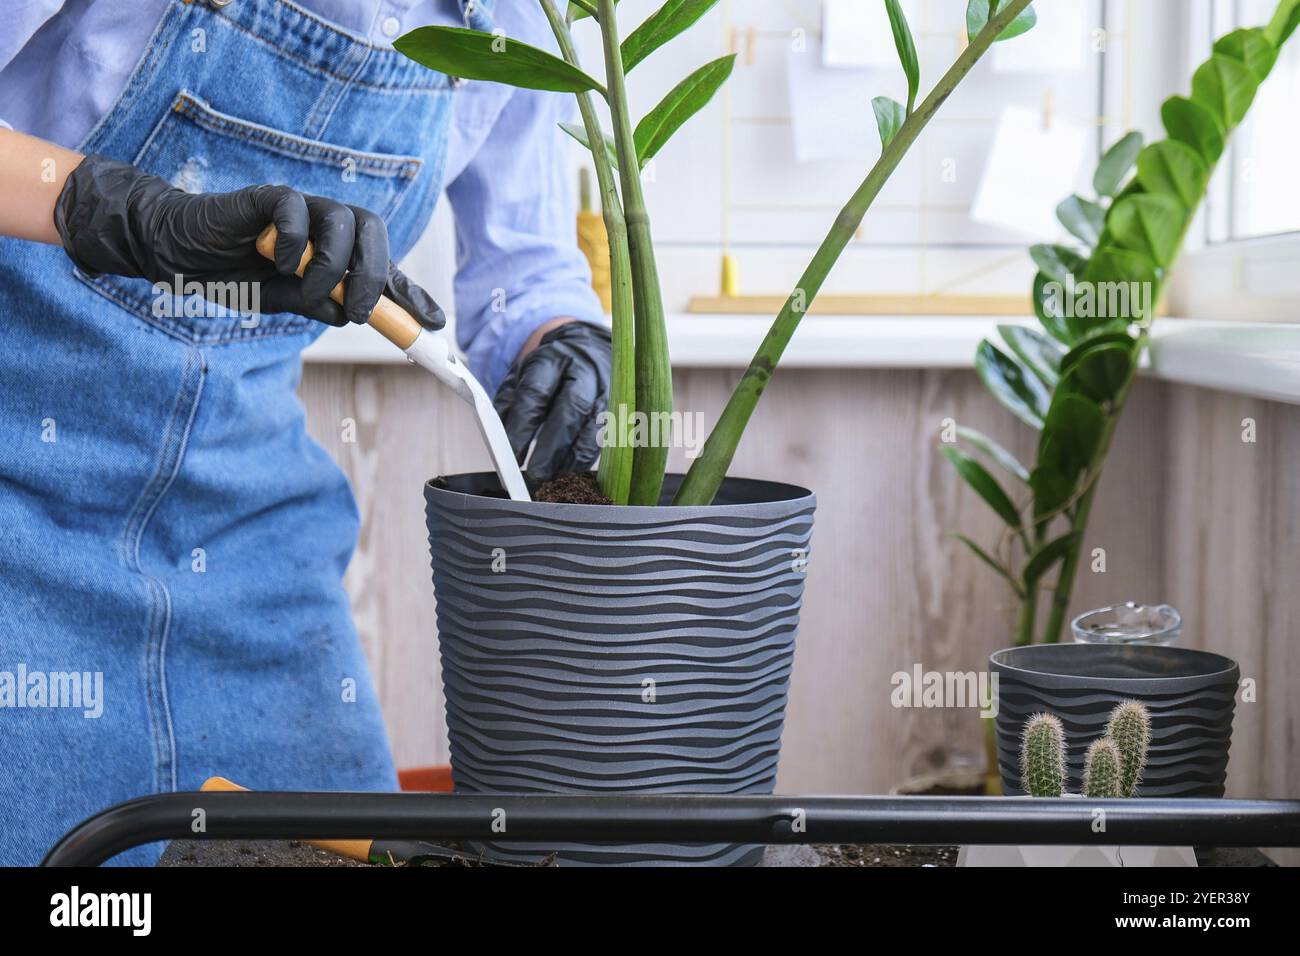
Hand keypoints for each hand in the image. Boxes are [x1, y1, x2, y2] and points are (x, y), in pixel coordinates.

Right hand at [53, 153, 443, 329]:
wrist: (180, 255)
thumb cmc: (236, 274)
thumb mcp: (285, 301)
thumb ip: (320, 305)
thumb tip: (351, 314)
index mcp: (336, 253)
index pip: (384, 267)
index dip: (410, 294)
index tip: (433, 324)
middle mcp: (325, 227)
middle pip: (374, 233)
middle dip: (374, 276)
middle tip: (360, 312)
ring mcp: (299, 210)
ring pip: (343, 220)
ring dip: (333, 265)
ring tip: (307, 290)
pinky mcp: (266, 198)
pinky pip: (297, 208)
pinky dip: (296, 239)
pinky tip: (280, 262)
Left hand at [493, 322, 611, 482]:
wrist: (589, 349)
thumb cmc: (551, 368)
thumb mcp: (523, 373)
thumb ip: (510, 402)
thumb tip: (502, 441)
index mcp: (552, 360)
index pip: (536, 393)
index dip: (523, 426)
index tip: (512, 454)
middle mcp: (583, 372)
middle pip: (571, 409)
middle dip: (553, 446)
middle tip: (537, 472)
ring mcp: (606, 390)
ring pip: (593, 425)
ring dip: (573, 457)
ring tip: (555, 478)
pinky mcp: (618, 409)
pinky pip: (606, 437)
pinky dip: (587, 457)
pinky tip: (573, 471)